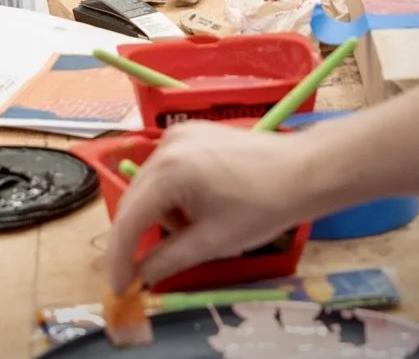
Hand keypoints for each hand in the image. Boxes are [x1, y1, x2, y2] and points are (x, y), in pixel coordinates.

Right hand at [105, 121, 313, 291]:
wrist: (299, 171)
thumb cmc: (261, 208)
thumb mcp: (212, 242)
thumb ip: (168, 259)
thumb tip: (140, 276)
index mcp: (169, 171)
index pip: (130, 218)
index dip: (119, 256)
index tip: (119, 287)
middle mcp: (165, 145)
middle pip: (134, 199)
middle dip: (136, 236)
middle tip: (139, 272)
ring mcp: (176, 134)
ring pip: (149, 185)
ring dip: (159, 214)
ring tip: (194, 229)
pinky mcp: (188, 132)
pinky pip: (165, 169)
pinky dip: (171, 194)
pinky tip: (198, 206)